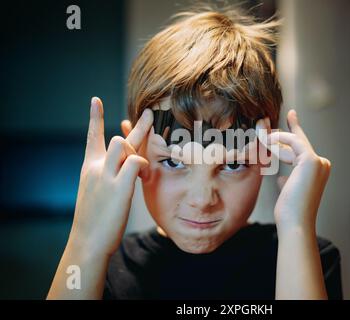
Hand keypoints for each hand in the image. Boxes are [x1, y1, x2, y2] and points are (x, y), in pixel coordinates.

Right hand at [68, 97, 152, 257]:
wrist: (88, 241)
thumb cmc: (95, 219)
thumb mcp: (96, 192)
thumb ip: (108, 174)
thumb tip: (124, 163)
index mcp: (89, 168)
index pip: (92, 137)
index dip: (95, 118)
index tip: (95, 100)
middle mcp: (95, 167)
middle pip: (117, 138)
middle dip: (138, 125)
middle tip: (152, 112)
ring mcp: (106, 175)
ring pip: (122, 145)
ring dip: (137, 151)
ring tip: (143, 168)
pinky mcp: (119, 186)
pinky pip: (136, 162)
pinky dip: (143, 165)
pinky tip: (144, 174)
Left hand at [267, 109, 330, 233]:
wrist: (295, 222)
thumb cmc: (289, 211)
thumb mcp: (287, 190)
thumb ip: (287, 180)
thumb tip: (281, 177)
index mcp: (318, 170)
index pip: (302, 148)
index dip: (294, 132)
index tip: (290, 116)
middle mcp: (322, 164)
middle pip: (299, 141)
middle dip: (286, 129)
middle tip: (276, 116)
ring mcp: (319, 162)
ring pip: (294, 141)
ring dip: (276, 137)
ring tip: (261, 136)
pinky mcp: (311, 160)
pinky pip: (293, 142)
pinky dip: (280, 139)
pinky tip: (268, 141)